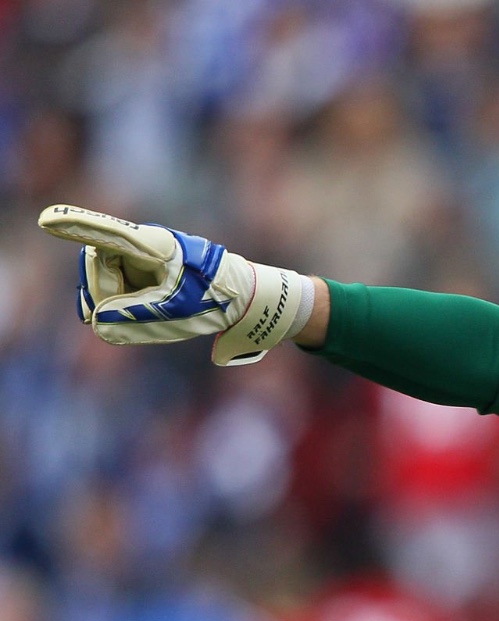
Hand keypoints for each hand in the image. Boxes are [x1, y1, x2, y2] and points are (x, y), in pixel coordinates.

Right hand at [37, 204, 313, 365]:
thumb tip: (98, 322)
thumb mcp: (175, 314)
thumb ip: (132, 318)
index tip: (48, 221)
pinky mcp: (147, 265)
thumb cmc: (217, 300)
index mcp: (156, 247)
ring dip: (118, 299)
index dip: (77, 228)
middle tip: (122, 316)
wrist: (250, 299)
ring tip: (153, 311)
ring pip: (109, 276)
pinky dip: (126, 302)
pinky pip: (121, 284)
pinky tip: (148, 311)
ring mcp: (146, 252)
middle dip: (104, 293)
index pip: (111, 237)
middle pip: (100, 264)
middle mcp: (147, 243)